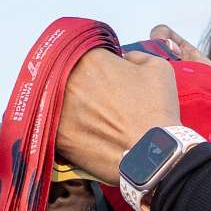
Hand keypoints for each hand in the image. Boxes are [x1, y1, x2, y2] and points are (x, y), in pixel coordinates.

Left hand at [58, 44, 185, 186]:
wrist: (152, 155)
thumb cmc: (156, 112)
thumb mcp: (158, 69)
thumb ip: (135, 56)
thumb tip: (124, 60)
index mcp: (90, 58)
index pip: (84, 54)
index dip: (95, 66)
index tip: (104, 77)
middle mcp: (68, 79)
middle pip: (66, 76)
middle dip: (79, 86)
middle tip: (96, 100)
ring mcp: (58, 108)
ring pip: (56, 102)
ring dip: (69, 107)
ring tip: (89, 119)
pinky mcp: (55, 135)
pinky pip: (52, 127)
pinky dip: (63, 129)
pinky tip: (80, 135)